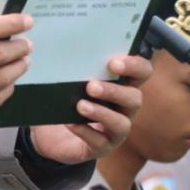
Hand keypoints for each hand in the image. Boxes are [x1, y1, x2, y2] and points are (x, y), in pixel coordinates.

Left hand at [28, 54, 152, 163]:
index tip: (113, 63)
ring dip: (102, 113)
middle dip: (114, 91)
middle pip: (134, 99)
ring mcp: (115, 130)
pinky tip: (71, 124)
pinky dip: (85, 132)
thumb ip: (63, 62)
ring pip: (122, 124)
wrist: (50, 133)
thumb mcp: (65, 79)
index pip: (142, 72)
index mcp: (121, 84)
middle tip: (91, 86)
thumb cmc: (64, 99)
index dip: (134, 66)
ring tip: (80, 106)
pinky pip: (100, 142)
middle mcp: (124, 108)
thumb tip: (47, 42)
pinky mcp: (101, 147)